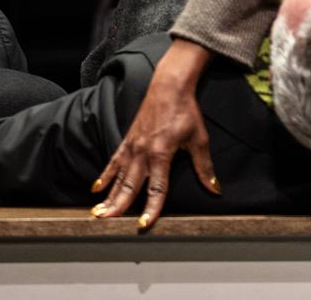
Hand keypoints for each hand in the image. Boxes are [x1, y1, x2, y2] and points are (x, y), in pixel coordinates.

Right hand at [92, 39, 219, 227]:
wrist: (169, 86)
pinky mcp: (128, 140)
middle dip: (119, 206)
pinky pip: (114, 162)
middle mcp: (143, 152)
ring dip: (108, 196)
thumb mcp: (199, 139)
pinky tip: (96, 189)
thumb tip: (215, 188)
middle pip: (130, 185)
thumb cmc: (185, 111)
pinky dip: (105, 176)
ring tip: (97, 213)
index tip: (144, 224)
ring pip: (119, 177)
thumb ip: (204, 167)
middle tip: (107, 224)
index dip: (152, 207)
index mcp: (161, 153)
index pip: (157, 187)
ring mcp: (133, 146)